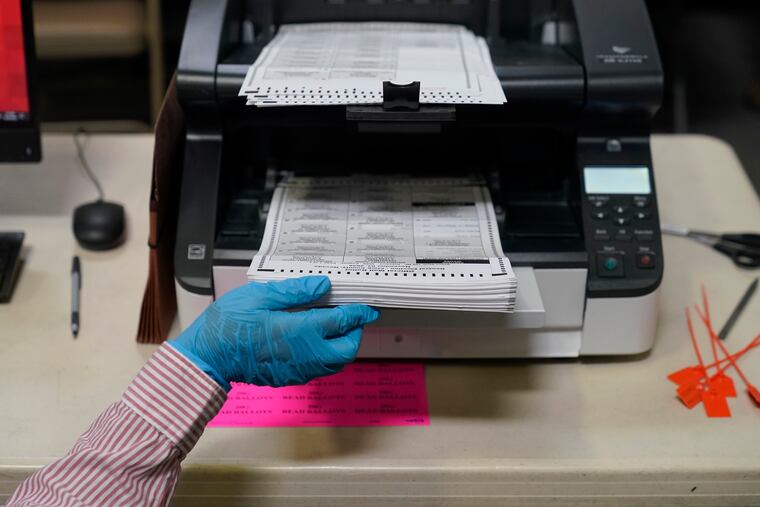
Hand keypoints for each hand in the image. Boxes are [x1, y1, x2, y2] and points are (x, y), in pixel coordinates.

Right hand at [169, 276, 379, 390]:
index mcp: (299, 331)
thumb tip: (322, 286)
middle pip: (347, 349)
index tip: (367, 307)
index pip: (341, 322)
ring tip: (335, 326)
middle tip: (353, 317)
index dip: (358, 313)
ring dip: (342, 346)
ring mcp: (298, 370)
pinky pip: (319, 369)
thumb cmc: (228, 325)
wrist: (207, 358)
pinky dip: (327, 355)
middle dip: (355, 333)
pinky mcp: (289, 377)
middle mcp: (305, 355)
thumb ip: (295, 291)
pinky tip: (316, 340)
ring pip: (335, 363)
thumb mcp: (259, 296)